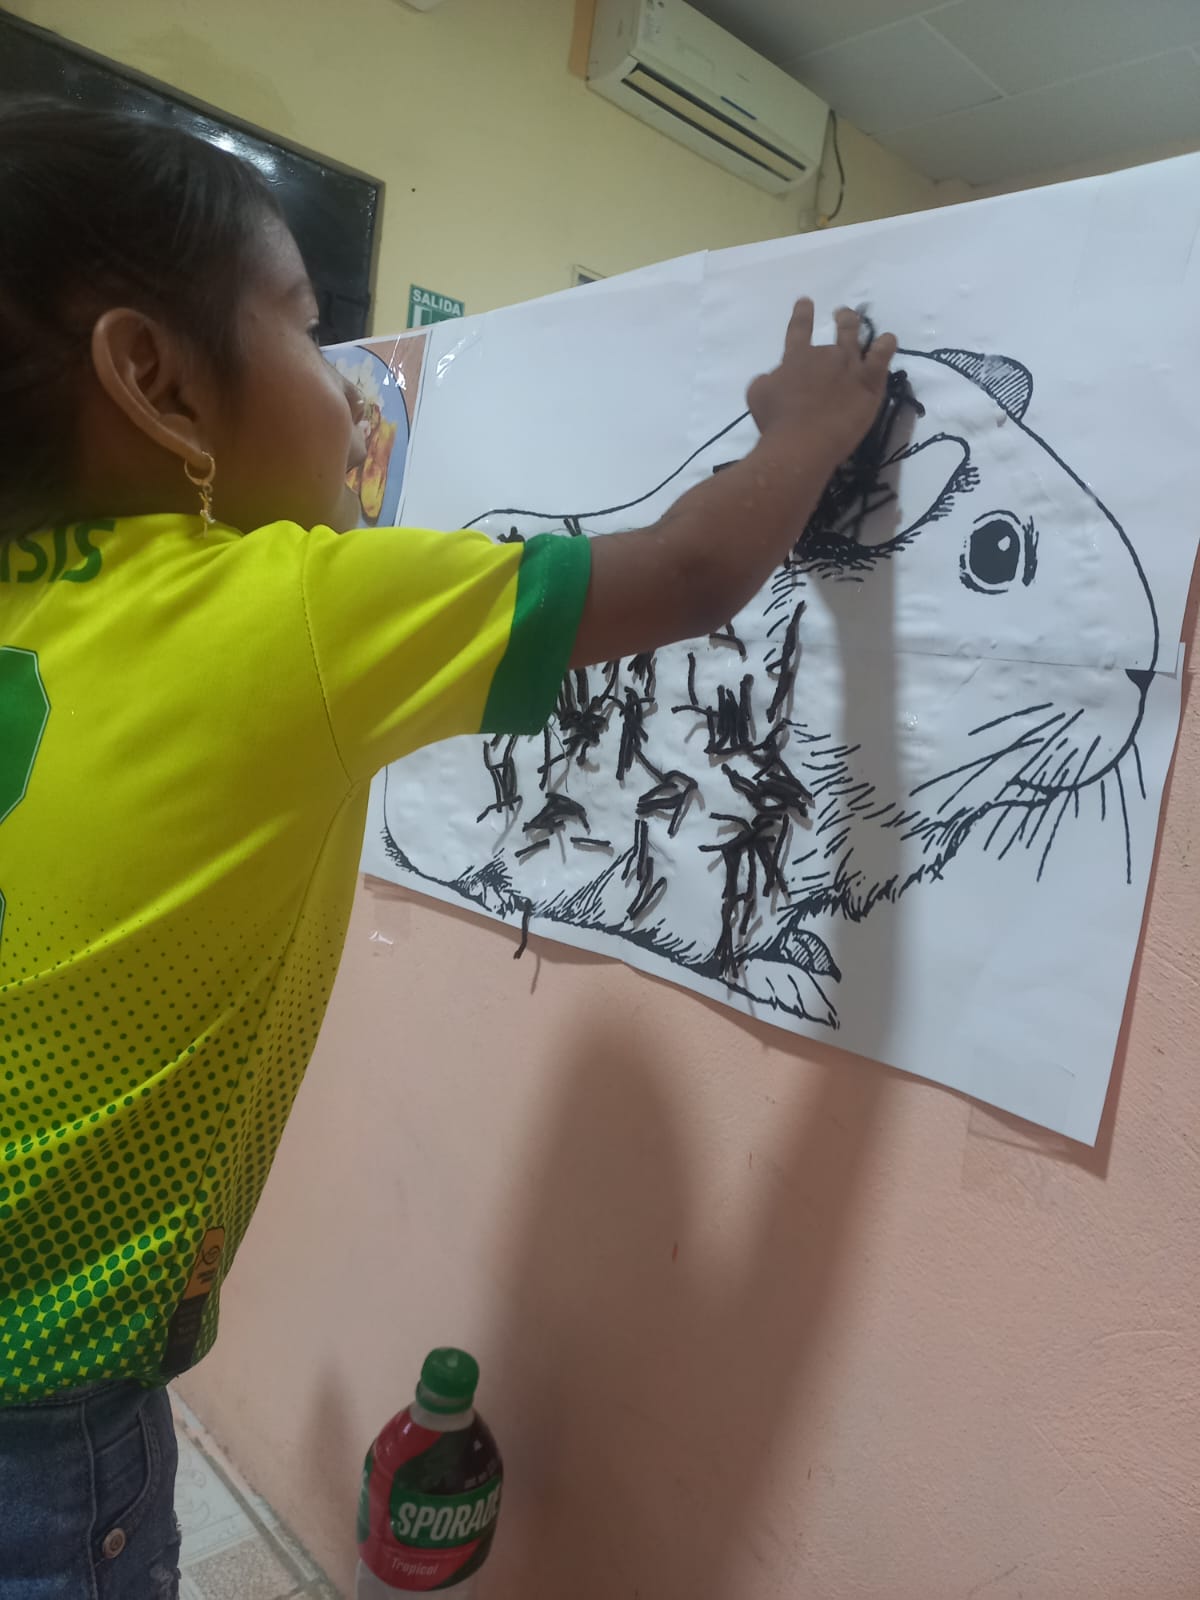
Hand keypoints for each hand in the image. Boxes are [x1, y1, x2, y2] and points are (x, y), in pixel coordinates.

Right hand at [747, 300, 896, 467]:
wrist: (800, 444)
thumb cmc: (774, 423)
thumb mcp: (758, 395)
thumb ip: (769, 379)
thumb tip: (776, 377)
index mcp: (797, 358)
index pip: (799, 329)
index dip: (802, 314)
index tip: (805, 301)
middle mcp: (826, 355)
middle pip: (838, 330)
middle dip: (843, 319)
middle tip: (843, 315)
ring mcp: (850, 368)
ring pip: (858, 339)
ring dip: (858, 328)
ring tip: (861, 325)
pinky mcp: (868, 384)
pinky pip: (881, 358)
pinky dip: (885, 345)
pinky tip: (887, 341)